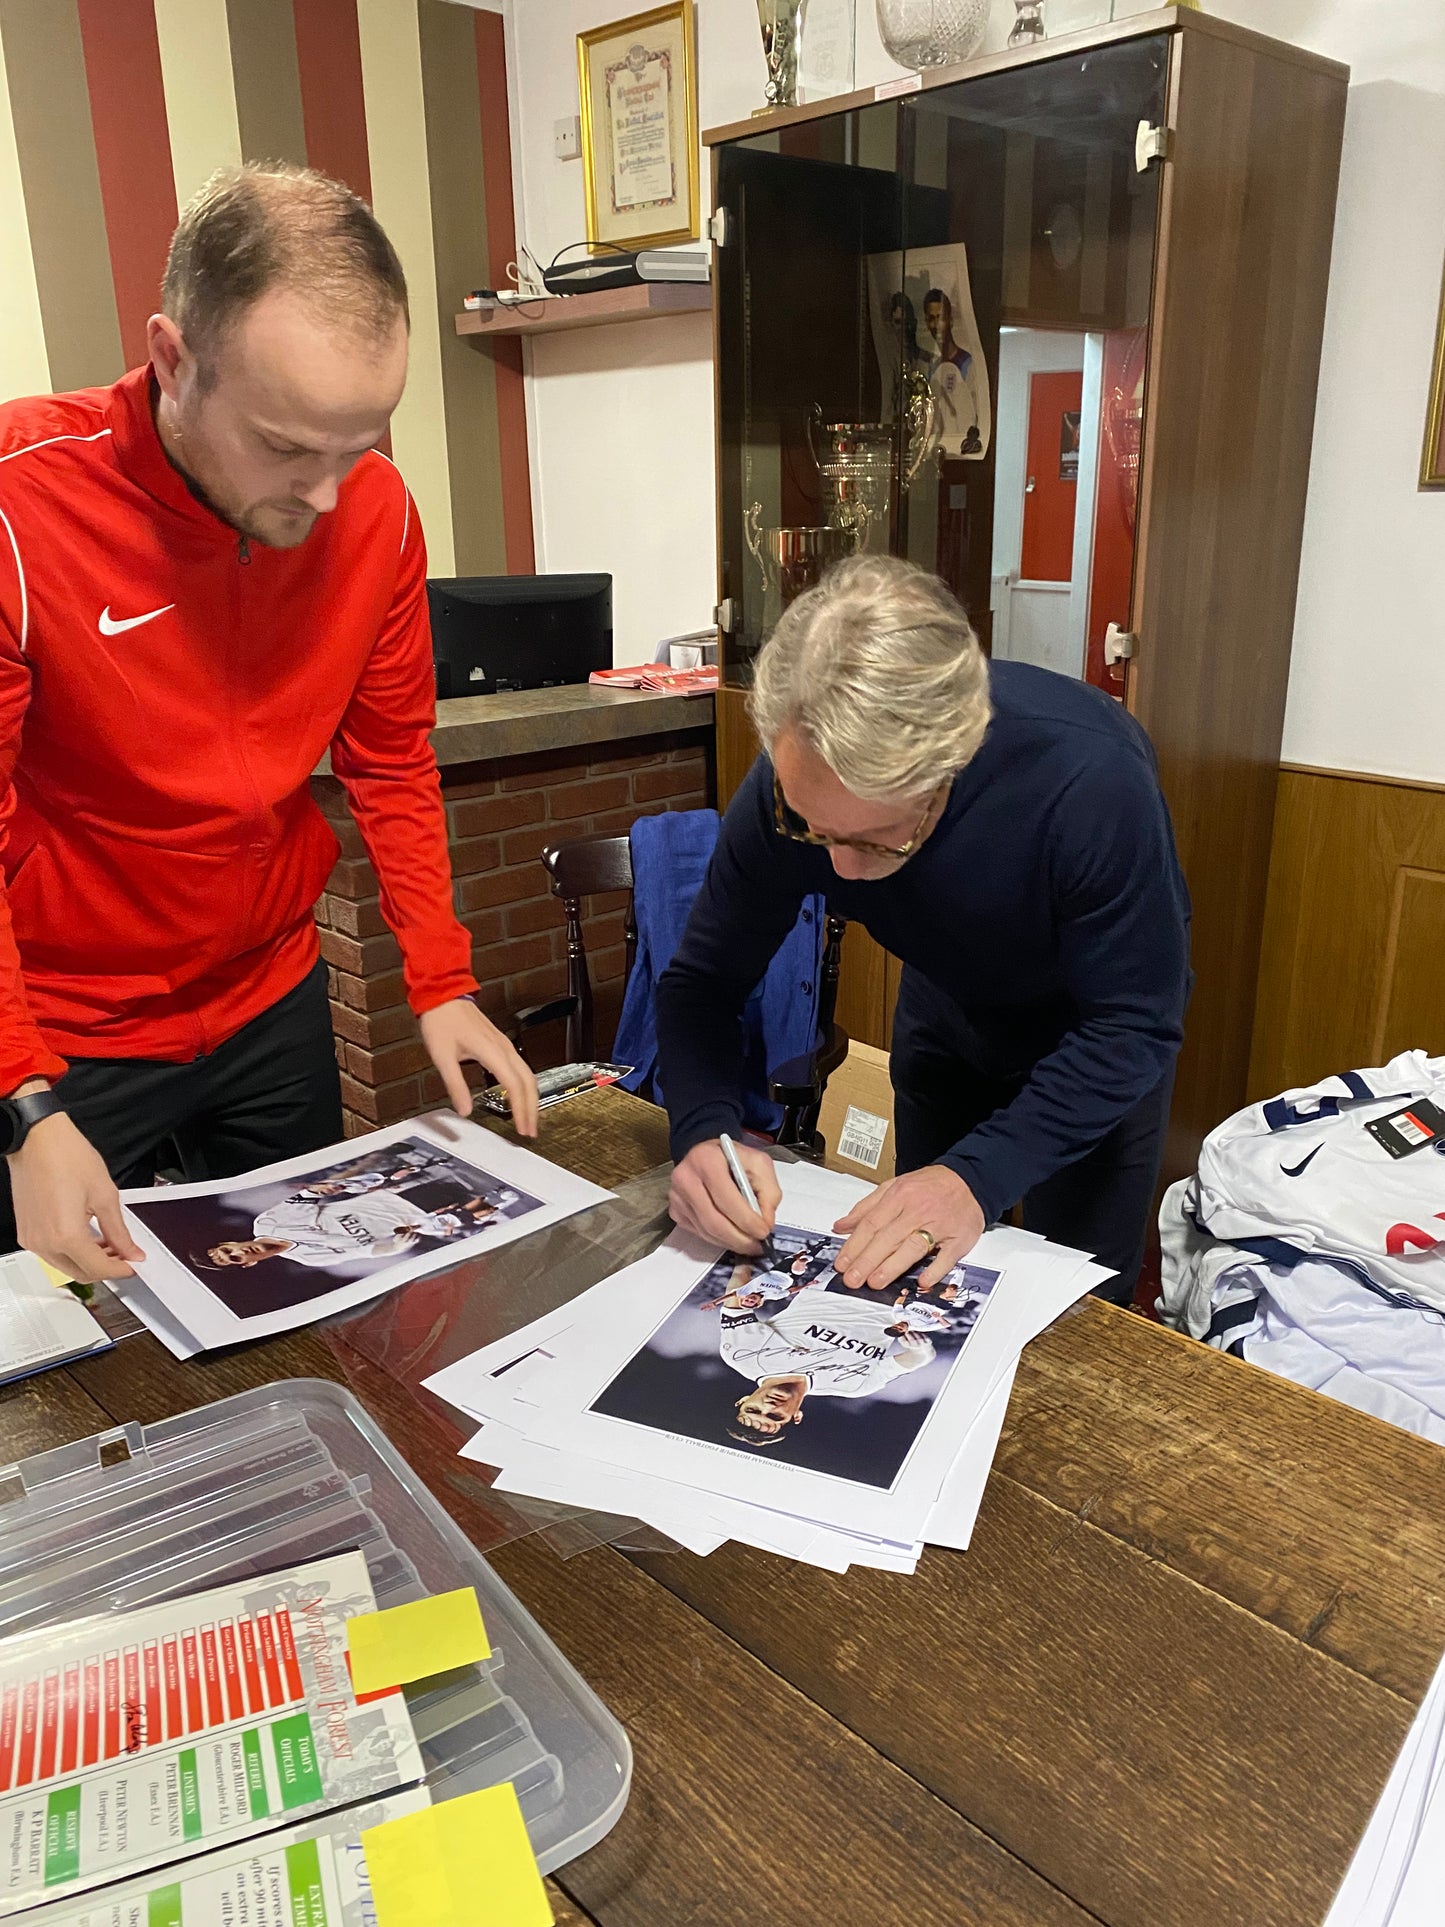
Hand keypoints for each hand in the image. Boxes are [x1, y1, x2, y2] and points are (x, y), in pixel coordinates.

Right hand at [8, 1112, 141, 1283]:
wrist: (37, 1139)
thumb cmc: (66, 1156)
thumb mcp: (105, 1195)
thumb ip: (119, 1230)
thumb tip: (130, 1250)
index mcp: (66, 1235)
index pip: (99, 1268)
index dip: (121, 1269)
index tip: (134, 1263)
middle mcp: (44, 1242)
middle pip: (81, 1273)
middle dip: (106, 1268)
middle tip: (125, 1254)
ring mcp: (31, 1239)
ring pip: (65, 1265)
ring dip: (88, 1260)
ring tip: (109, 1244)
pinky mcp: (25, 1232)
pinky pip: (51, 1253)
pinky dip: (71, 1251)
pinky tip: (87, 1236)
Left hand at [418, 999, 538, 1136]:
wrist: (443, 996)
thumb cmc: (442, 1022)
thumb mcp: (442, 1057)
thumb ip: (455, 1085)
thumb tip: (465, 1110)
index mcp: (492, 1052)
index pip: (514, 1086)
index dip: (521, 1109)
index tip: (522, 1128)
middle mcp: (504, 1049)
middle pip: (529, 1082)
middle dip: (532, 1108)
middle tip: (530, 1131)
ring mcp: (505, 1046)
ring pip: (529, 1075)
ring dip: (531, 1098)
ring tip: (529, 1118)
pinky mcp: (502, 1045)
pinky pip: (522, 1068)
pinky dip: (525, 1086)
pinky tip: (520, 1096)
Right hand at [669, 1140, 780, 1251]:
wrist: (706, 1154)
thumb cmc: (733, 1158)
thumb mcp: (759, 1164)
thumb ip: (769, 1193)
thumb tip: (765, 1223)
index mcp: (707, 1161)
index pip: (727, 1200)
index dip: (747, 1221)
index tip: (764, 1232)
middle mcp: (686, 1178)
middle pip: (714, 1222)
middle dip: (740, 1239)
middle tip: (758, 1246)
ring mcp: (677, 1197)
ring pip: (706, 1232)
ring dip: (731, 1242)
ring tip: (749, 1244)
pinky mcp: (675, 1211)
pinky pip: (699, 1233)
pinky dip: (719, 1240)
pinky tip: (732, 1236)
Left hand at [833, 1165, 984, 1293]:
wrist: (970, 1180)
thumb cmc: (930, 1186)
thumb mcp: (894, 1186)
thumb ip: (866, 1207)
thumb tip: (841, 1226)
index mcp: (899, 1196)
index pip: (871, 1223)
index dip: (854, 1245)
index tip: (842, 1263)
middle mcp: (917, 1210)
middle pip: (887, 1238)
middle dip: (867, 1261)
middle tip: (852, 1279)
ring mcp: (939, 1225)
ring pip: (912, 1247)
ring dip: (892, 1266)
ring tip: (875, 1282)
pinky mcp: (958, 1239)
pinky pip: (946, 1257)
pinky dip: (935, 1270)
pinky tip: (921, 1281)